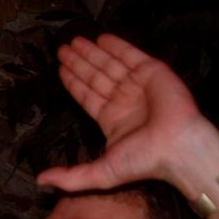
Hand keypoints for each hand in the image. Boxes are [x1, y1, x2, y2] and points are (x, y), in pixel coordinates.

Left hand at [37, 34, 204, 190]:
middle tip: (61, 49)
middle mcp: (123, 100)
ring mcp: (138, 85)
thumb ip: (69, 177)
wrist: (178, 149)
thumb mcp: (100, 174)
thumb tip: (40, 180)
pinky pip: (131, 55)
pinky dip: (117, 46)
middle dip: (78, 63)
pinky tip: (101, 38)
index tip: (59, 69)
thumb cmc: (142, 162)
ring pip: (109, 65)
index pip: (87, 96)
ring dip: (91, 53)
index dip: (73, 83)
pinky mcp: (153, 72)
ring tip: (74, 41)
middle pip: (94, 77)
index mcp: (111, 119)